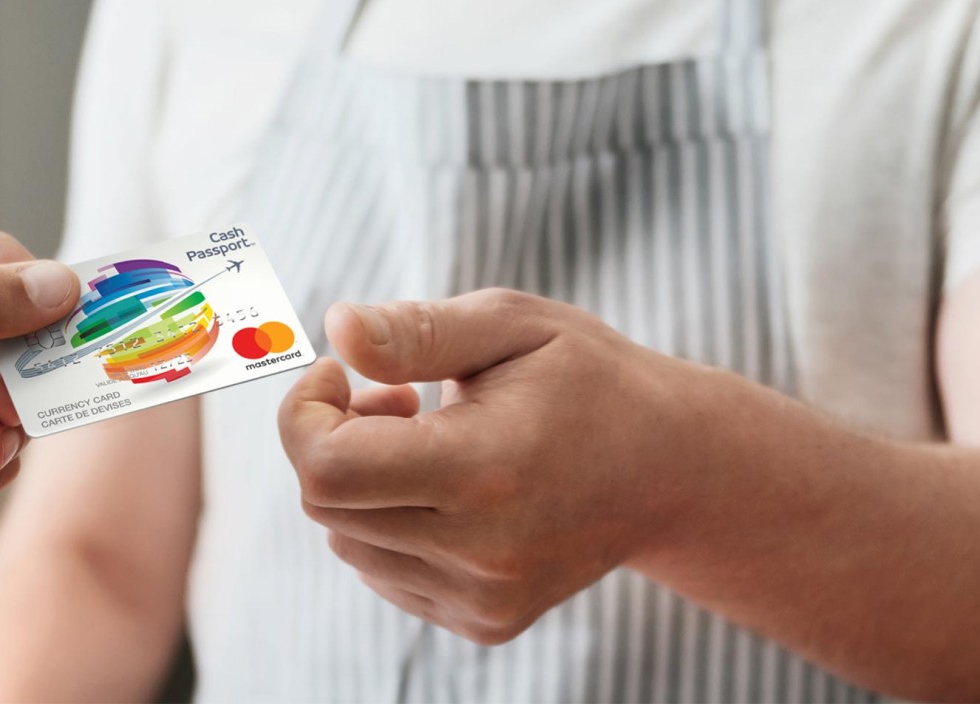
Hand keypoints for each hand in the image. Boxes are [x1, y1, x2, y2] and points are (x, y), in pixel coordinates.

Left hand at [278, 289, 721, 644]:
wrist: (675, 471)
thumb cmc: (588, 380)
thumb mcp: (514, 325)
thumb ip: (419, 330)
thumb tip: (336, 330)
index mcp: (486, 470)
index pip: (327, 467)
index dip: (303, 413)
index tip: (336, 374)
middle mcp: (482, 551)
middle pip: (325, 503)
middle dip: (330, 438)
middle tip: (395, 398)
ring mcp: (483, 597)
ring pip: (346, 540)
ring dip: (361, 483)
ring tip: (431, 437)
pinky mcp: (484, 620)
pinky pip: (381, 570)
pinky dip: (388, 524)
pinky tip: (449, 487)